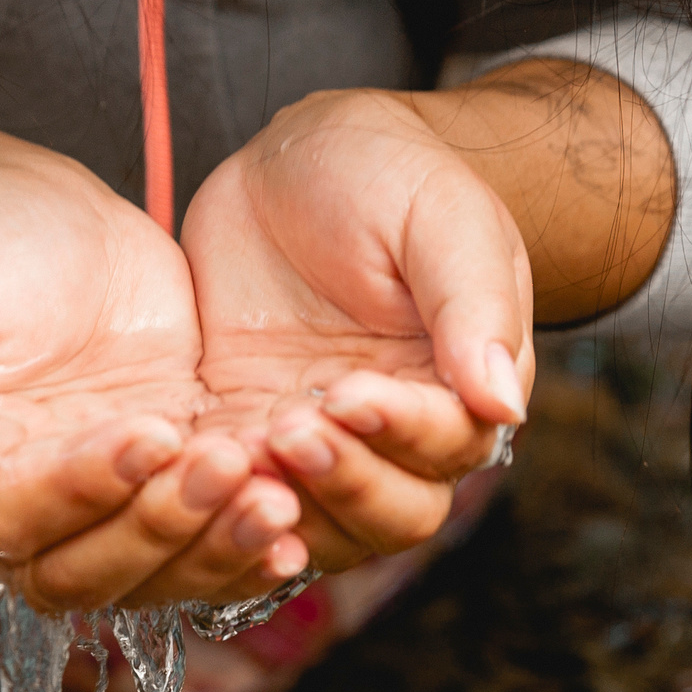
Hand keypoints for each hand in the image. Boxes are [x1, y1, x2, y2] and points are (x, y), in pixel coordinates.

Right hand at [0, 150, 309, 610]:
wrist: (34, 211)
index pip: (14, 525)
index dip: (85, 491)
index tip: (151, 433)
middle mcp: (10, 521)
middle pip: (85, 573)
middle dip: (162, 528)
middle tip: (230, 466)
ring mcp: (90, 514)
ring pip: (150, 575)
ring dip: (213, 547)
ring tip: (274, 496)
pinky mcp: (156, 494)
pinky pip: (198, 546)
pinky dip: (244, 547)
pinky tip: (293, 523)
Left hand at [156, 88, 533, 602]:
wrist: (294, 164)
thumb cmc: (386, 176)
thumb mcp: (441, 216)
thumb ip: (474, 305)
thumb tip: (505, 405)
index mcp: (459, 388)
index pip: (447, 448)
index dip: (402, 434)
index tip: (350, 394)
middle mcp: (397, 439)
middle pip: (392, 514)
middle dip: (342, 483)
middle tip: (287, 428)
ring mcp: (319, 448)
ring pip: (318, 527)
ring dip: (278, 505)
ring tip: (236, 456)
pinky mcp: (246, 441)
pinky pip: (237, 502)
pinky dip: (217, 504)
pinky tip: (185, 473)